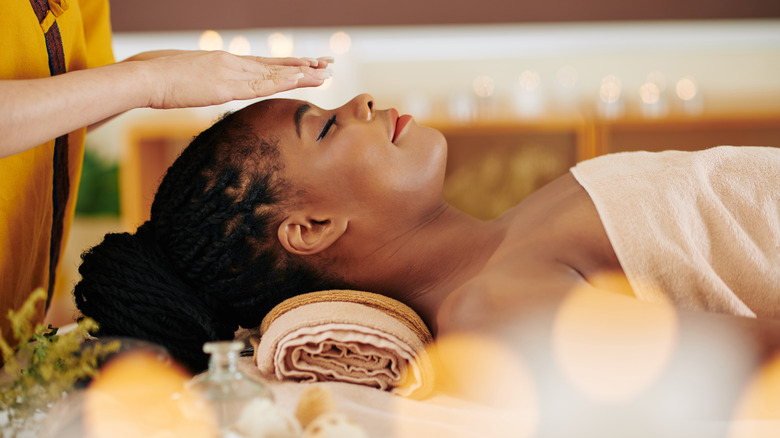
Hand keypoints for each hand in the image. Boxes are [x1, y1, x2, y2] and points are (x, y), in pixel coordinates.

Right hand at [129, 50, 333, 108]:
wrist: (144, 77)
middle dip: (301, 66)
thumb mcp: (188, 79)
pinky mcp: (225, 86)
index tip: (306, 64)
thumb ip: (205, 81)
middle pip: (273, 65)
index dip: (285, 65)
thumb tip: (209, 88)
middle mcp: (231, 63)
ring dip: (301, 74)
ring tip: (324, 73)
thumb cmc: (158, 78)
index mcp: (223, 61)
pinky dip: (283, 82)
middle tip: (326, 65)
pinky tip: (301, 80)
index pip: (261, 63)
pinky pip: (261, 85)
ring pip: (273, 73)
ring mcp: (230, 72)